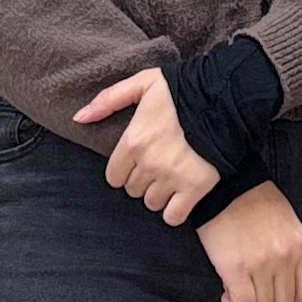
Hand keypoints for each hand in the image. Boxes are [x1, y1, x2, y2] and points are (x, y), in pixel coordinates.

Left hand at [74, 68, 221, 225]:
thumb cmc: (180, 91)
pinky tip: (179, 197)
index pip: (113, 176)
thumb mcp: (141, 85)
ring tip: (169, 177)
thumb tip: (78, 117)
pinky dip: (174, 210)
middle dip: (140, 180)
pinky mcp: (195, 189)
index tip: (135, 161)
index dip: (123, 170)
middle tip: (155, 165)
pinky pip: (173, 216)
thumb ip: (107, 101)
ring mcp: (172, 178)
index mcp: (133, 141)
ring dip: (157, 194)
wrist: (222, 100)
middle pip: (132, 190)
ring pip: (151, 203)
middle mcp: (149, 163)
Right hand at [196, 183, 301, 301]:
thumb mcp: (286, 220)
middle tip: (252, 289)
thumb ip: (290, 248)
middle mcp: (284, 258)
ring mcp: (261, 265)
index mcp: (299, 246)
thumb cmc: (252, 199)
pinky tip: (227, 296)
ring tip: (238, 291)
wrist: (225, 183)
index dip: (289, 295)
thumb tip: (282, 275)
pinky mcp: (236, 269)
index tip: (274, 288)